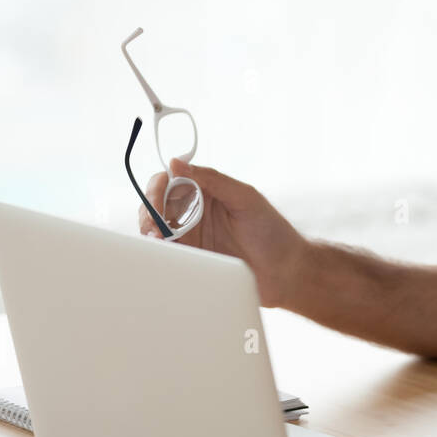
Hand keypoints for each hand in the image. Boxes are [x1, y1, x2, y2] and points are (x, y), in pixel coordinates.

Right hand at [139, 159, 308, 307]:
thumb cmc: (272, 232)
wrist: (286, 273)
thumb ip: (212, 179)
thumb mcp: (245, 198)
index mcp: (208, 191)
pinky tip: (162, 253)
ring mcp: (192, 236)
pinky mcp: (192, 260)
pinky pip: (167, 254)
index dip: (159, 187)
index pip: (171, 180)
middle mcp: (196, 211)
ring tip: (158, 239)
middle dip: (150, 211)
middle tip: (156, 226)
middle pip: (157, 204)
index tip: (159, 199)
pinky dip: (159, 252)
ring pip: (156, 229)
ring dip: (150, 231)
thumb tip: (176, 163)